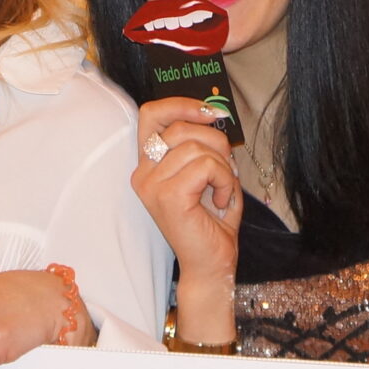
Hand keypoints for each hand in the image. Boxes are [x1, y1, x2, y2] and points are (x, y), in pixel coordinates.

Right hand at [129, 99, 240, 286]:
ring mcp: (151, 185)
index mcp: (147, 165)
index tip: (209, 112)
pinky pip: (206, 166)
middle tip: (226, 168)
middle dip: (214, 141)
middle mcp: (142, 173)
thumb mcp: (205, 172)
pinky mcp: (168, 196)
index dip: (180, 104)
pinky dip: (225, 179)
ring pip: (196, 147)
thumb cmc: (210, 221)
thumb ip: (201, 143)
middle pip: (180, 127)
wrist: (211, 264)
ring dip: (223, 166)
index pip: (151, 114)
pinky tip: (221, 200)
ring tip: (222, 189)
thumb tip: (212, 112)